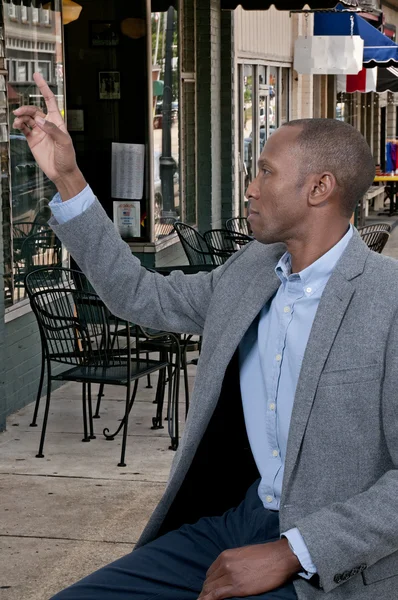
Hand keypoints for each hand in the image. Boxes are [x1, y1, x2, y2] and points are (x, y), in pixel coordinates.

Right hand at [12, 72, 85, 199]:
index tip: (37, 76)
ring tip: (18, 121)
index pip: (49, 101)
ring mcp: (39, 132)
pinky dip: (19, 125)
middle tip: (19, 112)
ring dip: (21, 117)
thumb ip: (52, 130)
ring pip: (27, 118)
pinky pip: (23, 128)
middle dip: (26, 108)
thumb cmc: (67, 158)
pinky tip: (17, 125)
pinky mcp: (33, 140)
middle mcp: (47, 124)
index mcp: (57, 121)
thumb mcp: (64, 142)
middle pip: (34, 110)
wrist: (62, 173)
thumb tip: (39, 120)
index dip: (43, 88)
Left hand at [198, 539, 299, 599]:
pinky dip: (208, 599)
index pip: (211, 572)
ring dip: (205, 596)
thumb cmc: (264, 555)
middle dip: (206, 591)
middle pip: (209, 581)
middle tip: (204, 598)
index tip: (208, 589)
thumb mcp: (242, 554)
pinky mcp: (237, 587)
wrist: (278, 557)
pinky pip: (217, 595)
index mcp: (226, 556)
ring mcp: (231, 576)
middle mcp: (225, 564)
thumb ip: (232, 562)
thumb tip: (228, 571)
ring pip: (211, 589)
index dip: (208, 582)